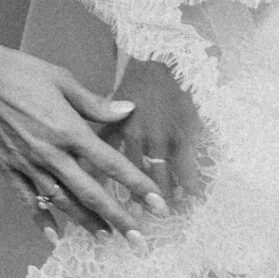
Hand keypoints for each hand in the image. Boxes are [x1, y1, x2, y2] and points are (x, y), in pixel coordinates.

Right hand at [0, 45, 169, 242]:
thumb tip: (128, 110)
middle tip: (138, 240)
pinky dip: (42, 220)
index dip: (138, 186)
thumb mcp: (64, 80)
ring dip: (86, 223)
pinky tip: (55, 236)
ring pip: (63, 202)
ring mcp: (28, 165)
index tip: (157, 205)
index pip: (112, 164)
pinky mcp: (8, 169)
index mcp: (69, 130)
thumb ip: (97, 104)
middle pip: (91, 193)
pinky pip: (28, 200)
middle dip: (118, 218)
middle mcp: (51, 154)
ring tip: (106, 238)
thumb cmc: (21, 73)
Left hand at [98, 57, 203, 206]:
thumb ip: (98, 121)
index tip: (100, 207)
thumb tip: (88, 141)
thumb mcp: (111, 95)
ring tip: (163, 216)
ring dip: (160, 198)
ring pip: (157, 175)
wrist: (164, 51)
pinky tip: (190, 198)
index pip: (103, 164)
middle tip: (133, 225)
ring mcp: (159, 136)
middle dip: (131, 202)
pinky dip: (187, 183)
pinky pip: (185, 165)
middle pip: (129, 177)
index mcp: (114, 127)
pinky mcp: (183, 132)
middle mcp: (134, 136)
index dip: (101, 187)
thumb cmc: (136, 72)